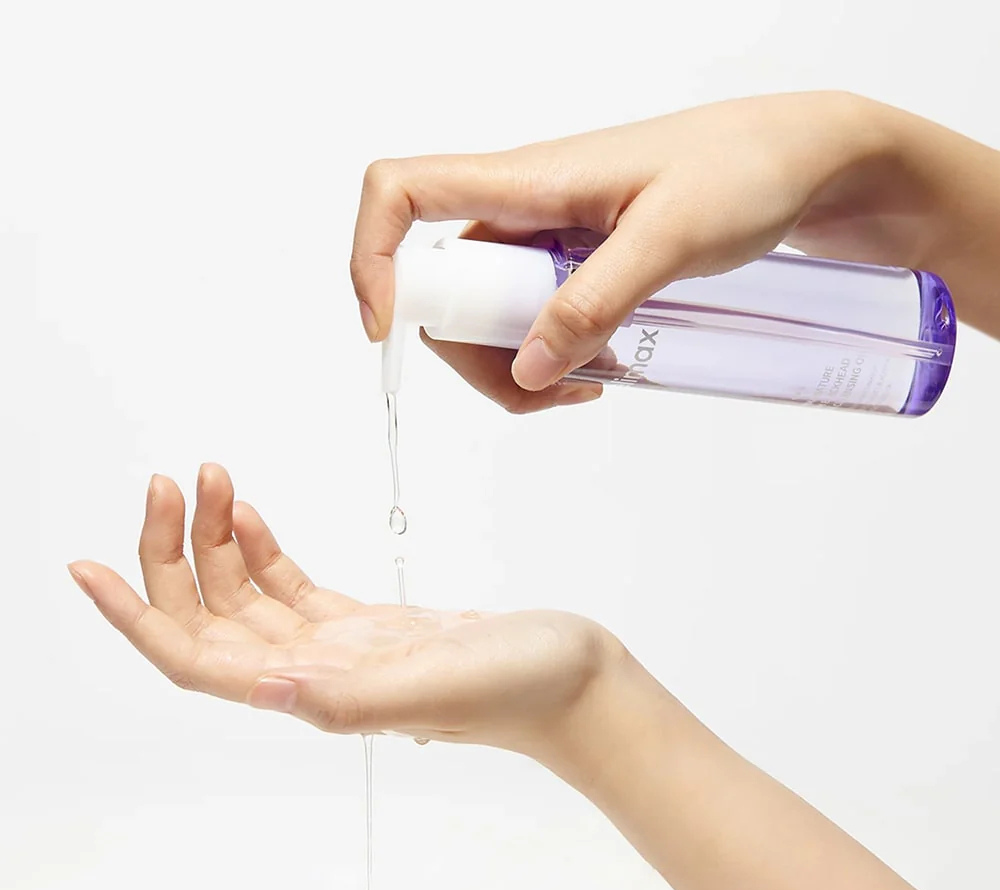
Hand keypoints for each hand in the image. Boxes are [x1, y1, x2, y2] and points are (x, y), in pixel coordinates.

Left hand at [68, 464, 624, 754]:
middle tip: (166, 483)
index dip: (137, 617)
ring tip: (207, 477)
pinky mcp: (369, 626)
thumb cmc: (521, 689)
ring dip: (216, 540)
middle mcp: (315, 675)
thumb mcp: (435, 687)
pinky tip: (248, 514)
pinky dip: (261, 548)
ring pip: (247, 596)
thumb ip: (346, 697)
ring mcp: (340, 650)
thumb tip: (260, 690)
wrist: (574, 679)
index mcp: (317, 692)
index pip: (197, 658)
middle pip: (211, 619)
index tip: (87, 566)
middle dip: (173, 554)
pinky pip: (292, 586)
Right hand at [351, 91, 928, 411]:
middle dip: (472, 355)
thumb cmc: (744, 171)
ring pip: (486, 315)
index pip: (402, 194)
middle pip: (441, 288)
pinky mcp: (575, 266)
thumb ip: (594, 302)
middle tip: (546, 391)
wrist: (800, 163)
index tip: (386, 331)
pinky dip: (548, 357)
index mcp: (528, 179)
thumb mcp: (669, 239)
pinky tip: (597, 371)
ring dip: (514, 367)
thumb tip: (526, 369)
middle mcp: (522, 208)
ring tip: (586, 388)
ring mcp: (547, 241)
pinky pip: (532, 320)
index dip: (371, 257)